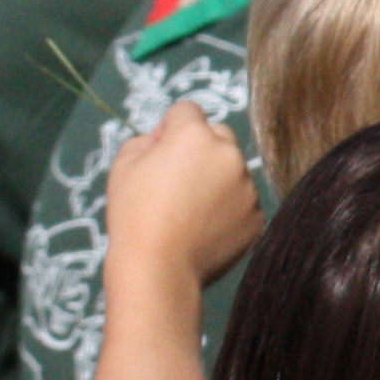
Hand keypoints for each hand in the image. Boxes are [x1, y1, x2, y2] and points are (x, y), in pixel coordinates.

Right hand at [104, 103, 260, 284]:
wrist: (158, 269)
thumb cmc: (134, 214)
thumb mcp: (123, 165)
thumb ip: (145, 140)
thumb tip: (164, 140)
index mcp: (195, 135)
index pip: (186, 111)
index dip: (169, 129)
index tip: (158, 153)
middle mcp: (229, 154)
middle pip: (217, 136)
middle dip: (199, 150)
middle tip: (176, 182)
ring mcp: (248, 187)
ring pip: (231, 171)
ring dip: (215, 180)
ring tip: (189, 213)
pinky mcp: (257, 217)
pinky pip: (241, 202)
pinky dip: (227, 210)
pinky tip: (203, 229)